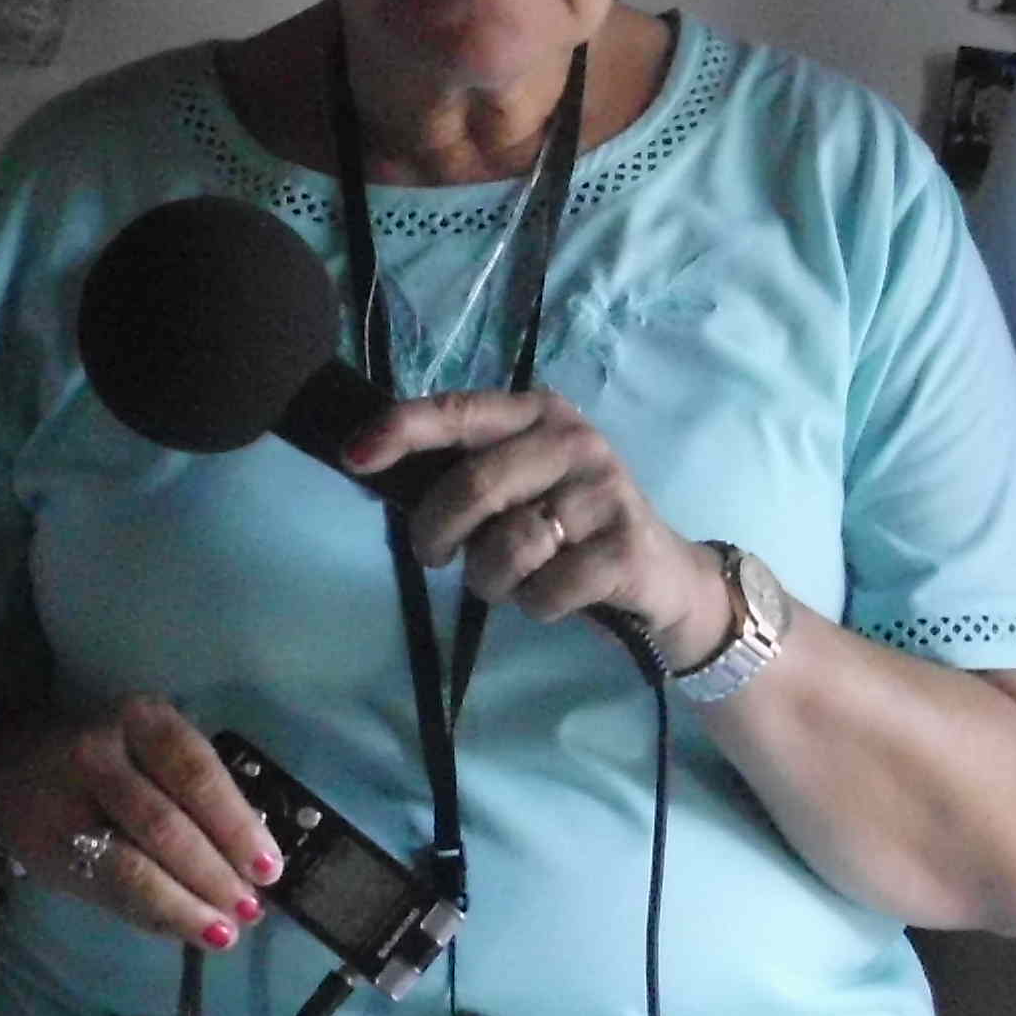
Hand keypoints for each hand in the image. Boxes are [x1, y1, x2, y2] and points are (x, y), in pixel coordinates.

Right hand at [0, 694, 281, 953]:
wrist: (2, 763)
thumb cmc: (105, 756)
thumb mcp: (147, 745)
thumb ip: (193, 791)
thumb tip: (254, 857)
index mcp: (141, 719)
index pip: (197, 773)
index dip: (237, 825)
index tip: (269, 869)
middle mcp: (99, 753)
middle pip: (167, 825)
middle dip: (215, 874)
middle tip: (249, 909)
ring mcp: (67, 805)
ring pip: (134, 867)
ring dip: (186, 906)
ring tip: (222, 931)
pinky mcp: (48, 850)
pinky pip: (109, 891)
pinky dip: (153, 915)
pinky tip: (181, 929)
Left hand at [344, 386, 734, 664]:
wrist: (661, 574)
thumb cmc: (568, 526)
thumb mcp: (520, 483)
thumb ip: (465, 471)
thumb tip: (374, 466)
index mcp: (538, 412)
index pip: (459, 410)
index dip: (402, 430)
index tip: (354, 457)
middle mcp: (575, 440)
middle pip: (475, 485)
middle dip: (436, 533)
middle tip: (435, 556)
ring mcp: (605, 492)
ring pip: (508, 545)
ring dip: (490, 579)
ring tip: (509, 580)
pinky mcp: (625, 547)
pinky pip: (546, 590)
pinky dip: (536, 605)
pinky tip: (554, 595)